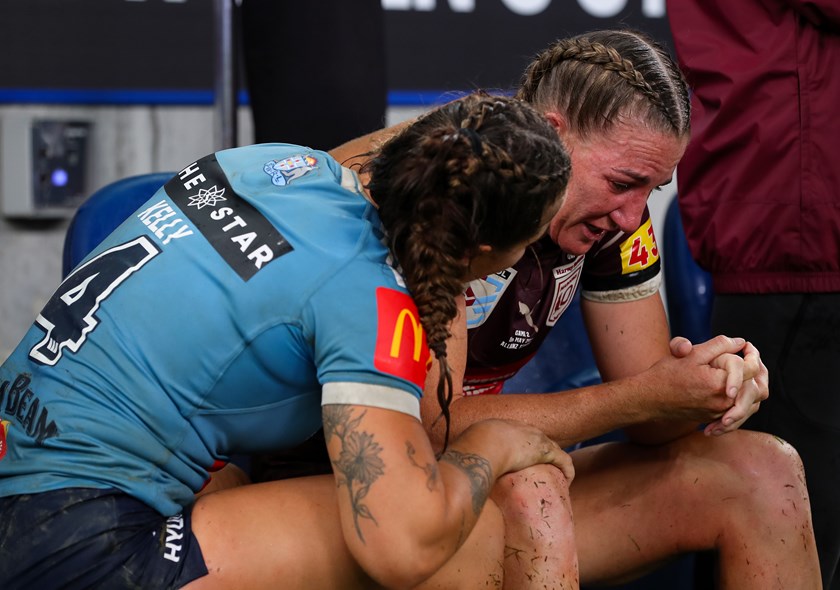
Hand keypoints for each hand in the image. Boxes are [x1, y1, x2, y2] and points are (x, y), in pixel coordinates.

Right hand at [457, 419, 574, 481]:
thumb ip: (458, 458)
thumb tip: (447, 470)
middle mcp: (520, 428)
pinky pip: (563, 460)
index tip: (519, 461)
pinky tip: (568, 481)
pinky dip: (567, 470)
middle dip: (539, 452)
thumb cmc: (468, 451)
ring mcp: (534, 438)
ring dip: (555, 462)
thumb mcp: (460, 451)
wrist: (482, 446)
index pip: (516, 435)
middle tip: (539, 470)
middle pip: (536, 439)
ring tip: (555, 477)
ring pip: (552, 448)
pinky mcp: (545, 450)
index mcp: (500, 426)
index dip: (520, 448)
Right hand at [664, 335, 766, 432]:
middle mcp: (723, 402)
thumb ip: (719, 345)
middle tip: (750, 357)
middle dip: (757, 371)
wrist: (650, 399)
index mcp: (719, 384)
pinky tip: (735, 387)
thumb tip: (740, 342)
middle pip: (757, 388)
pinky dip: (741, 398)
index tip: (747, 346)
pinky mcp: (715, 418)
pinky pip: (739, 410)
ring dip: (752, 386)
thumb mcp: (691, 354)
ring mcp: (720, 413)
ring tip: (747, 371)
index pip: (751, 368)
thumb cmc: (667, 374)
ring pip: (751, 402)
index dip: (752, 354)